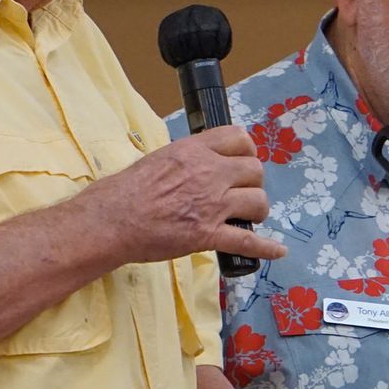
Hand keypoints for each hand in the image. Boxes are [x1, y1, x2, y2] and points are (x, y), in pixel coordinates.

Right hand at [86, 127, 287, 264]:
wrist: (111, 221)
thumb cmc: (124, 190)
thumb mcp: (158, 158)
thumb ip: (185, 159)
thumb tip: (198, 164)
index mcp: (194, 151)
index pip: (238, 137)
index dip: (245, 150)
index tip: (241, 161)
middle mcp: (209, 173)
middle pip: (255, 169)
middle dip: (253, 181)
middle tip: (242, 191)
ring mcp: (212, 205)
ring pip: (258, 201)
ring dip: (258, 209)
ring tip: (249, 216)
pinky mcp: (208, 235)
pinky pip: (247, 241)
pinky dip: (266, 248)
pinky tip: (277, 251)